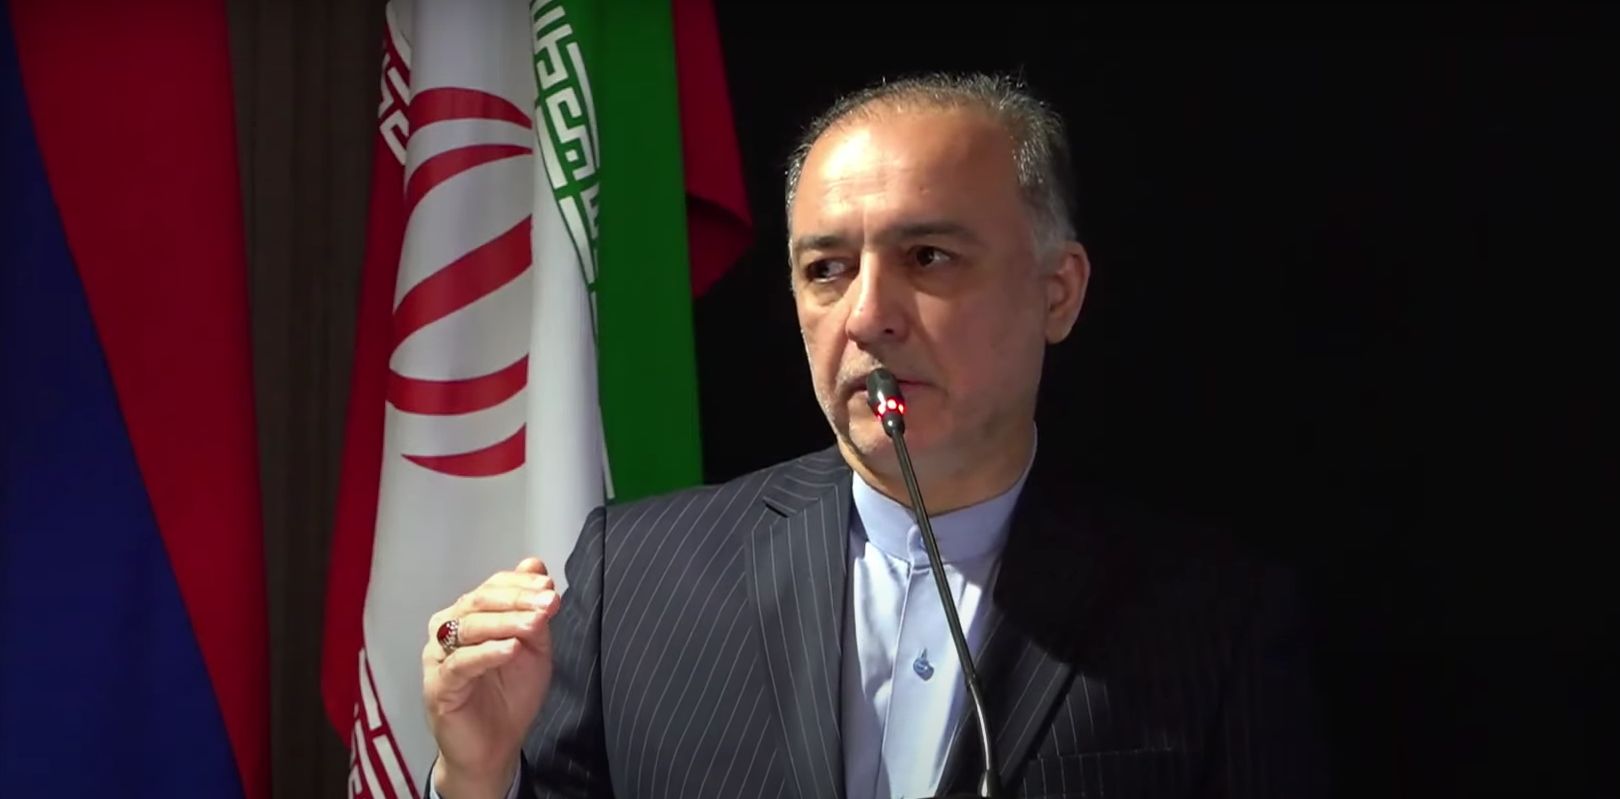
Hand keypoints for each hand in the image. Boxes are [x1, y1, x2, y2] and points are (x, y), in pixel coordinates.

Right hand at [422, 557, 560, 797]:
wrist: (495, 749)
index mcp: (467, 616)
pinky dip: (487, 653)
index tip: (549, 586)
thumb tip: (535, 565)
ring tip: (535, 623)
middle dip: (517, 599)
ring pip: (468, 628)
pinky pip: (460, 664)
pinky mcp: (438, 687)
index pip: (491, 588)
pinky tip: (511, 649)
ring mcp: (437, 658)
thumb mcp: (533, 648)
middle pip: (479, 603)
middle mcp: (446, 631)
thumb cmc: (510, 697)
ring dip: (506, 622)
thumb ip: (533, 610)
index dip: (519, 584)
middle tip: (548, 601)